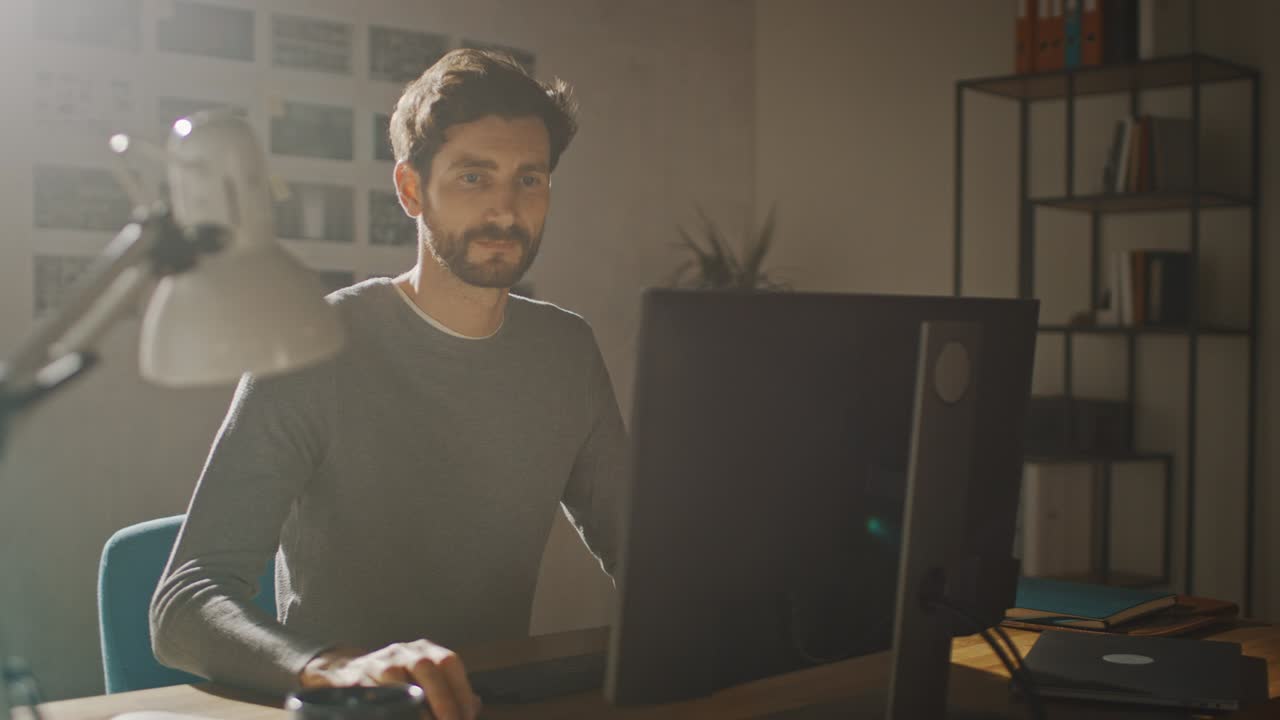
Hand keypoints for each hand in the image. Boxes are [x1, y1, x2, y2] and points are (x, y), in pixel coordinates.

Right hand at [300, 640, 481, 719]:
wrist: (345, 672)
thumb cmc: (393, 680)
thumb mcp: (423, 679)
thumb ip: (448, 691)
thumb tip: (475, 706)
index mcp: (424, 650)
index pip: (449, 662)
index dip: (461, 690)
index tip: (468, 716)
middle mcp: (402, 652)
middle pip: (425, 666)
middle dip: (442, 699)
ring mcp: (377, 663)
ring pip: (395, 678)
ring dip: (413, 705)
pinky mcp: (354, 679)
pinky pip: (369, 691)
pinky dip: (384, 705)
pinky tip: (393, 715)